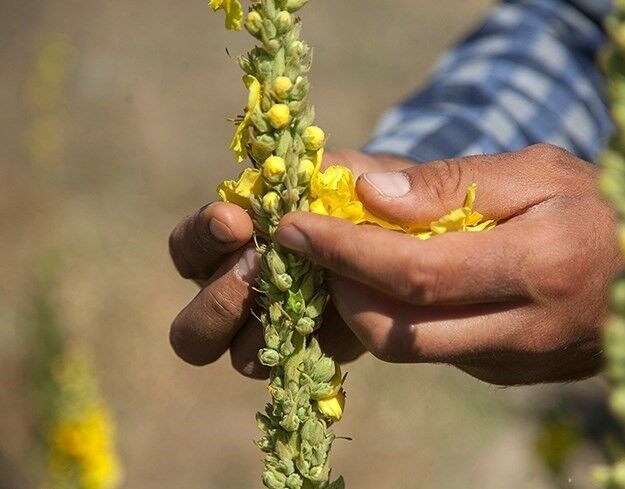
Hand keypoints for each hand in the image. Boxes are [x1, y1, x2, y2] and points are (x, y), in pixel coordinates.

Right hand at [168, 149, 411, 377]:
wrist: (395, 226)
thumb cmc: (352, 191)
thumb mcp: (341, 171)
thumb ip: (335, 173)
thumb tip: (362, 190)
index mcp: (228, 248)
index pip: (187, 250)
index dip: (200, 239)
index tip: (234, 219)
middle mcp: (240, 297)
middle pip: (192, 331)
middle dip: (221, 299)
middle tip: (260, 264)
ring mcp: (277, 332)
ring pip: (243, 357)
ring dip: (269, 325)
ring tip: (307, 291)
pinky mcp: (319, 353)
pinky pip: (300, 365)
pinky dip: (314, 344)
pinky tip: (343, 315)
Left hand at [275, 144, 624, 384]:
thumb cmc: (604, 212)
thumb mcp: (539, 172)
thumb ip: (451, 183)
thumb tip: (366, 189)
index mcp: (538, 267)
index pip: (417, 272)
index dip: (346, 250)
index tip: (293, 225)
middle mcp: (523, 329)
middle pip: (399, 333)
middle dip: (339, 291)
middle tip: (313, 245)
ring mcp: (513, 363)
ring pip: (409, 349)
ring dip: (360, 305)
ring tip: (345, 257)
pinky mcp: (504, 375)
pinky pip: (434, 350)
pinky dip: (398, 316)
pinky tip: (394, 279)